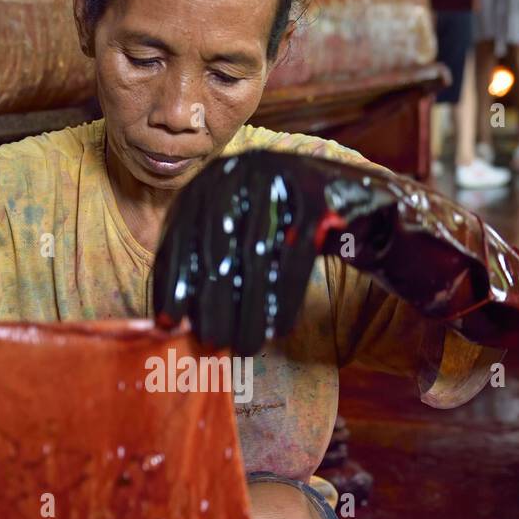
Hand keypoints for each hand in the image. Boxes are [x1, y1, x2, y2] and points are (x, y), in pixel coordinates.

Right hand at [152, 150, 518, 353]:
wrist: (327, 190)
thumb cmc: (371, 241)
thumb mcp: (400, 254)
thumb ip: (422, 301)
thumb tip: (453, 368)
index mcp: (324, 183)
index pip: (299, 236)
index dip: (282, 286)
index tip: (276, 332)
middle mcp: (272, 169)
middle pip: (252, 242)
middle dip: (239, 300)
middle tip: (236, 347)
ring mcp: (231, 177)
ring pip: (211, 242)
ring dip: (205, 296)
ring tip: (209, 340)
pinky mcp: (199, 193)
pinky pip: (180, 240)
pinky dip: (173, 278)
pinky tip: (171, 317)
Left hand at [153, 150, 399, 355]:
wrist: (350, 198)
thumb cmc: (280, 227)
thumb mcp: (237, 235)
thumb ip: (205, 266)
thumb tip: (170, 322)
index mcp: (210, 178)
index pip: (181, 234)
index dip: (173, 281)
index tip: (167, 323)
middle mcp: (239, 170)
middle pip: (218, 248)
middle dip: (212, 303)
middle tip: (211, 344)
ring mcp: (280, 177)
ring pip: (256, 257)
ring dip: (249, 310)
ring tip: (245, 348)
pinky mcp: (317, 194)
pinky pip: (296, 255)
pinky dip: (285, 298)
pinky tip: (278, 330)